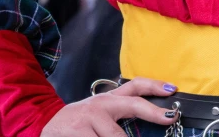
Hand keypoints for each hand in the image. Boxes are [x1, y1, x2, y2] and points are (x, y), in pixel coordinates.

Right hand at [41, 78, 179, 135]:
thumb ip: (120, 116)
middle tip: (169, 117)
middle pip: (133, 104)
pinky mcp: (78, 131)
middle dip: (153, 112)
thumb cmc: (79, 125)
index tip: (173, 89)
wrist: (45, 127)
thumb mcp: (99, 115)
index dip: (155, 86)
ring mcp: (90, 117)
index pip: (135, 86)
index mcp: (109, 99)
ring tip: (104, 135)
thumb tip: (152, 119)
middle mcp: (102, 104)